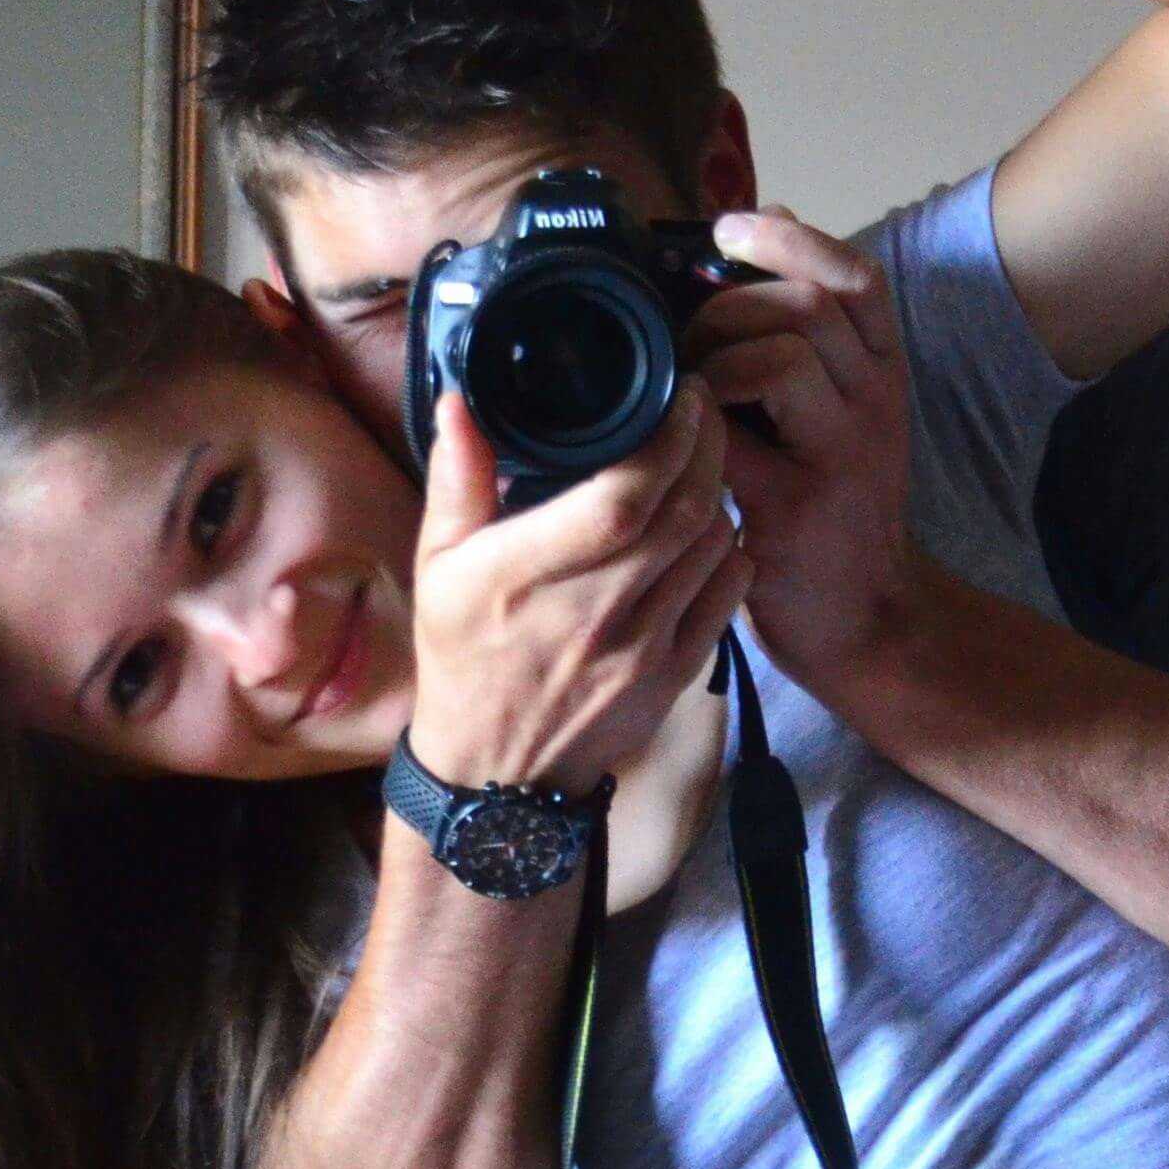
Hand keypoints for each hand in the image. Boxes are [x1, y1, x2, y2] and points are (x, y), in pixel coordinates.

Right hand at [405, 386, 751, 795]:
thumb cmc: (464, 657)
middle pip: (684, 511)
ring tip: (703, 461)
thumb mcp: (437, 567)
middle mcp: (593, 612)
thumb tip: (458, 400)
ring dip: (719, 492)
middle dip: (707, 444)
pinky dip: (731, 548)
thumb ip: (456, 481)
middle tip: (702, 406)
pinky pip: (728, 594)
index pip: (621, 499)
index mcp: (526, 576)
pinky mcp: (674, 673)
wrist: (496, 773)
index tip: (677, 394)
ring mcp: (642, 648)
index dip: (664, 439)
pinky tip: (711, 525)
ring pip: (714, 547)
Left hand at [690, 208, 926, 688]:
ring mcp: (842, 454)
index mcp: (880, 374)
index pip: (855, 277)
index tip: (727, 229)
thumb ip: (807, 334)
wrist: (866, 619)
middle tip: (687, 336)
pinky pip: (734, 438)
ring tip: (688, 389)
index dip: (790, 240)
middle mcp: (874, 404)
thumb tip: (770, 227)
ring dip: (713, 357)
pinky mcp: (795, 506)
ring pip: (782, 355)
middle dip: (728, 303)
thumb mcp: (838, 413)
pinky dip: (693, 424)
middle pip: (810, 304)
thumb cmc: (831, 509)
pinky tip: (679, 438)